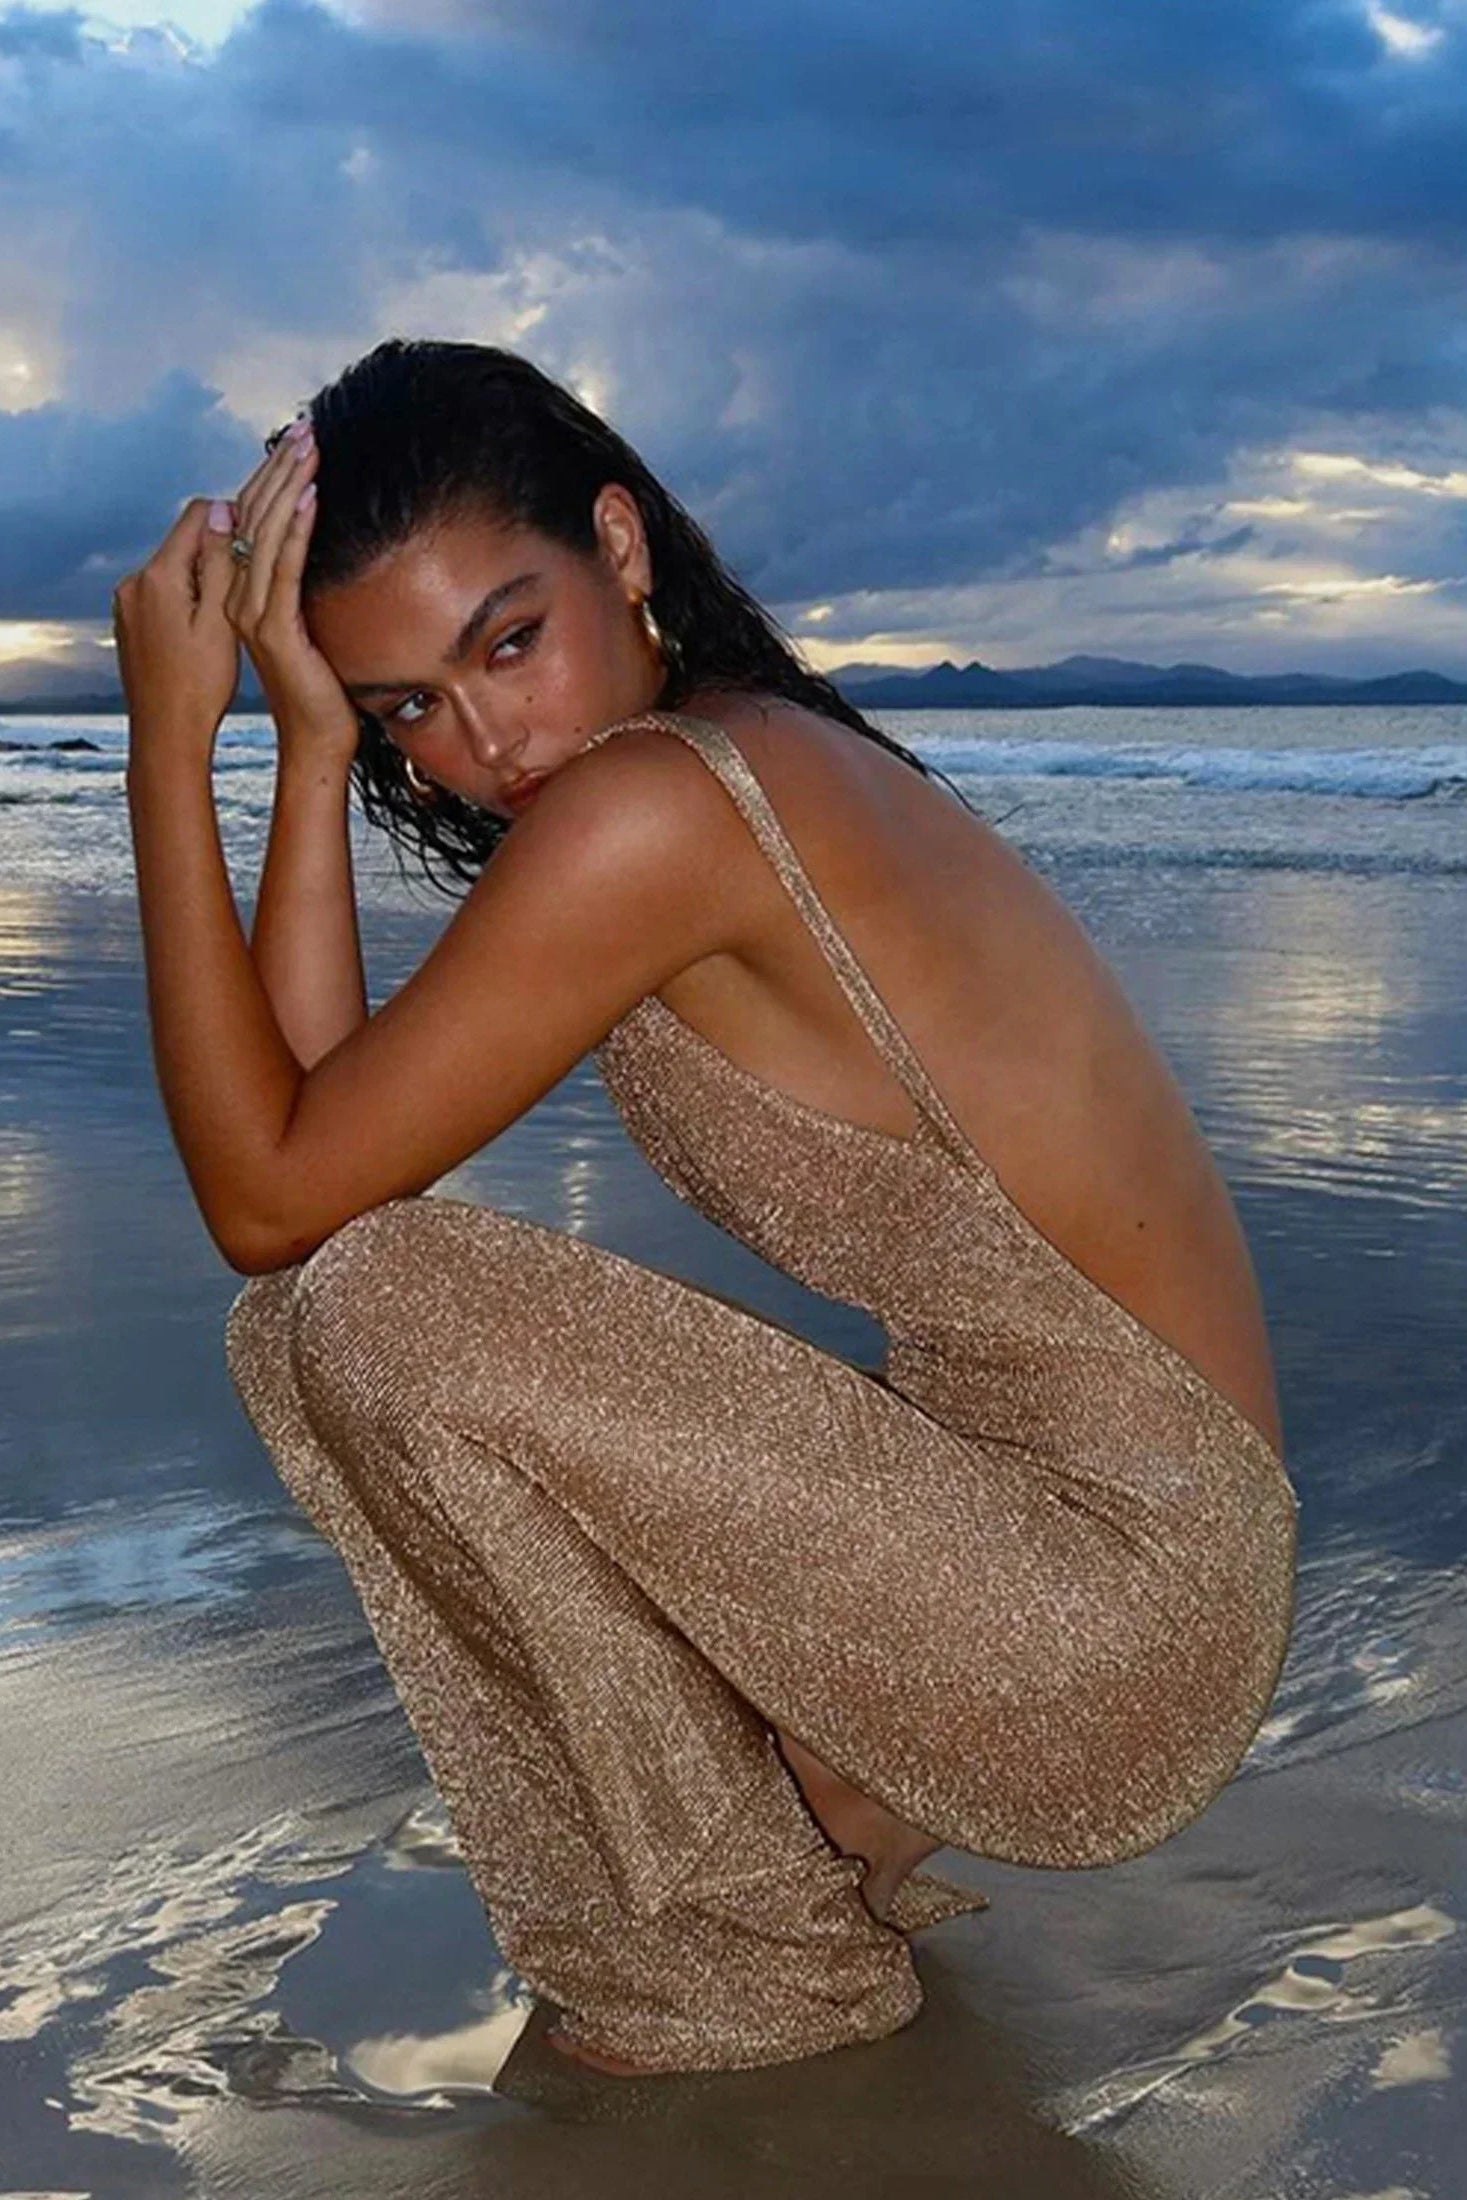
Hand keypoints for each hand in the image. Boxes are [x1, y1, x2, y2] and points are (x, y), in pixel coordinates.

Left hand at [113, 497, 240, 748]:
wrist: (165, 733)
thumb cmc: (199, 685)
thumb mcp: (221, 620)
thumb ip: (222, 564)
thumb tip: (223, 510)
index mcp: (159, 576)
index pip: (198, 515)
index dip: (235, 522)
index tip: (261, 543)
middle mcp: (135, 581)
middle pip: (184, 541)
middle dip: (218, 552)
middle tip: (250, 583)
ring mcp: (127, 602)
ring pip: (174, 568)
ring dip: (201, 577)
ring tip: (228, 612)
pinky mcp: (128, 621)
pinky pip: (161, 593)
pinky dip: (184, 598)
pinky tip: (203, 631)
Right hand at [224, 422, 359, 765]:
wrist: (317, 737)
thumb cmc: (322, 685)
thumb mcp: (315, 622)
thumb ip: (307, 585)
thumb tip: (325, 545)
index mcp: (245, 592)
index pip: (253, 521)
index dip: (271, 477)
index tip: (295, 438)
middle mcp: (239, 597)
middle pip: (256, 518)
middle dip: (281, 469)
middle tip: (305, 426)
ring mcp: (252, 614)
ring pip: (267, 536)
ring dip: (289, 487)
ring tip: (309, 447)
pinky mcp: (275, 631)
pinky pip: (285, 571)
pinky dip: (297, 532)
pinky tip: (310, 498)